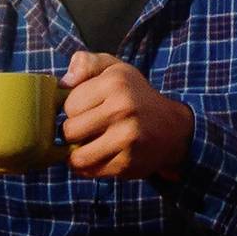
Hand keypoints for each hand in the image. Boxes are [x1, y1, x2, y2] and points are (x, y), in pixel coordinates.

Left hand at [61, 52, 194, 179]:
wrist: (172, 127)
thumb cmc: (134, 96)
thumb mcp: (114, 69)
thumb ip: (86, 64)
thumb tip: (64, 83)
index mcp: (115, 82)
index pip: (69, 105)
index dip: (74, 108)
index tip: (87, 108)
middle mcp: (122, 109)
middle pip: (70, 131)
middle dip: (73, 132)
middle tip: (87, 128)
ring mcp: (126, 138)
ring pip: (77, 156)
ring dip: (77, 153)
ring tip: (87, 145)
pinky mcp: (128, 163)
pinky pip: (92, 171)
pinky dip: (90, 166)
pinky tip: (101, 156)